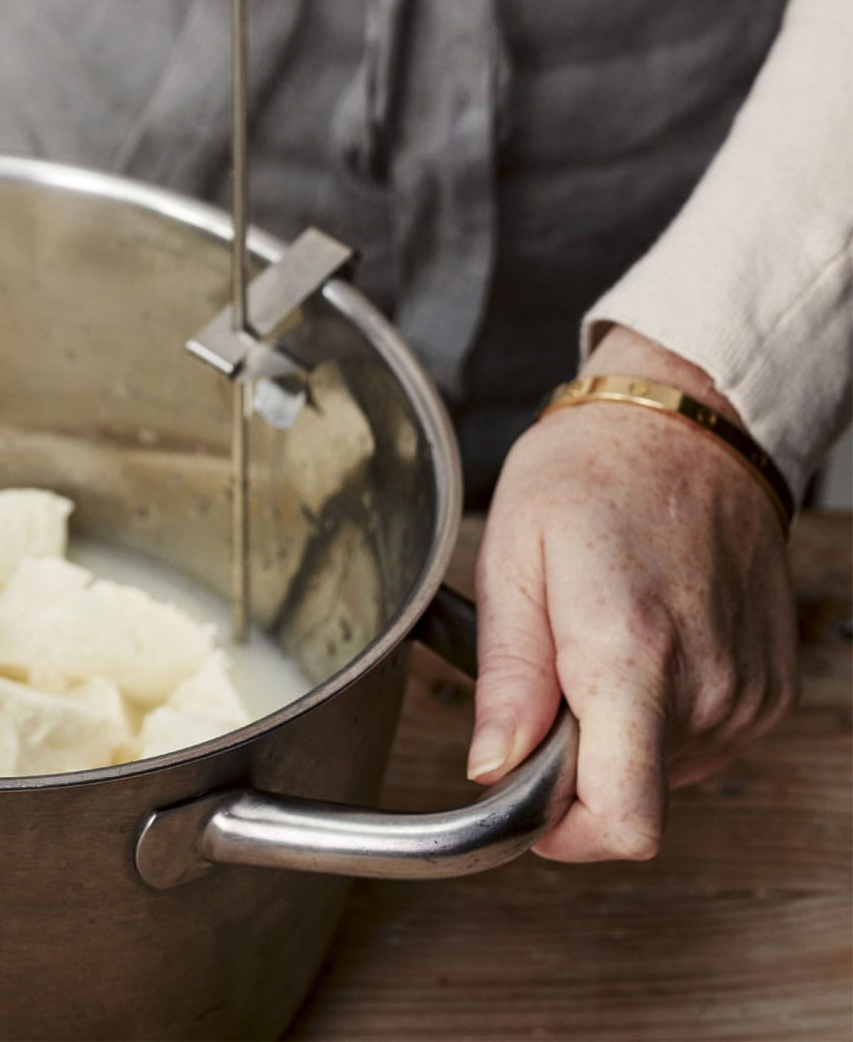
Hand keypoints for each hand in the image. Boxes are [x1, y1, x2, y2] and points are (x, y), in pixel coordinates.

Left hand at [469, 325, 796, 860]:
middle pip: (630, 799)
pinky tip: (645, 638)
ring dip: (617, 734)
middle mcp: (704, 686)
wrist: (687, 429)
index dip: (563, 832)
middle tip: (550, 668)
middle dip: (575, 761)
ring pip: (662, 775)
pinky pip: (699, 743)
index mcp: (630, 652)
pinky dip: (660, 714)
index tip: (525, 796)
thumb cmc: (590, 473)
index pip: (622, 820)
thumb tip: (493, 769)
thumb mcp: (512, 551)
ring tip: (596, 636)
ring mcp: (747, 695)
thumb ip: (506, 673)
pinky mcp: (770, 694)